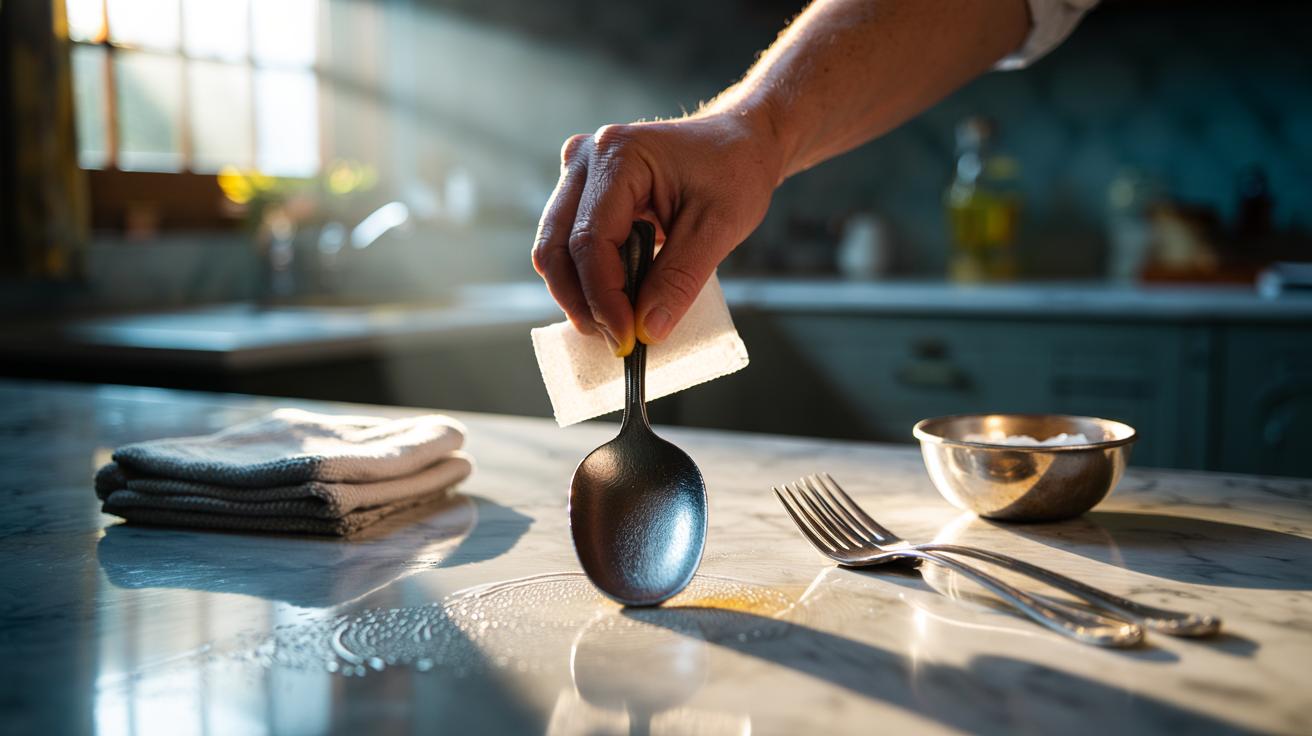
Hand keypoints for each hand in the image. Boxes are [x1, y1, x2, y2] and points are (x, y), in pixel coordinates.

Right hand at [532, 111, 781, 355]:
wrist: (739, 142)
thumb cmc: (734, 171)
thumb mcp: (718, 227)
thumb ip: (680, 279)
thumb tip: (647, 330)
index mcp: (618, 155)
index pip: (590, 240)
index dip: (604, 297)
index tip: (627, 339)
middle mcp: (585, 158)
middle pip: (556, 246)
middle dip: (581, 302)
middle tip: (616, 341)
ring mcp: (578, 173)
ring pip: (555, 249)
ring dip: (579, 295)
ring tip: (616, 327)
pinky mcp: (583, 191)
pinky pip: (569, 244)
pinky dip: (587, 280)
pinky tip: (613, 304)